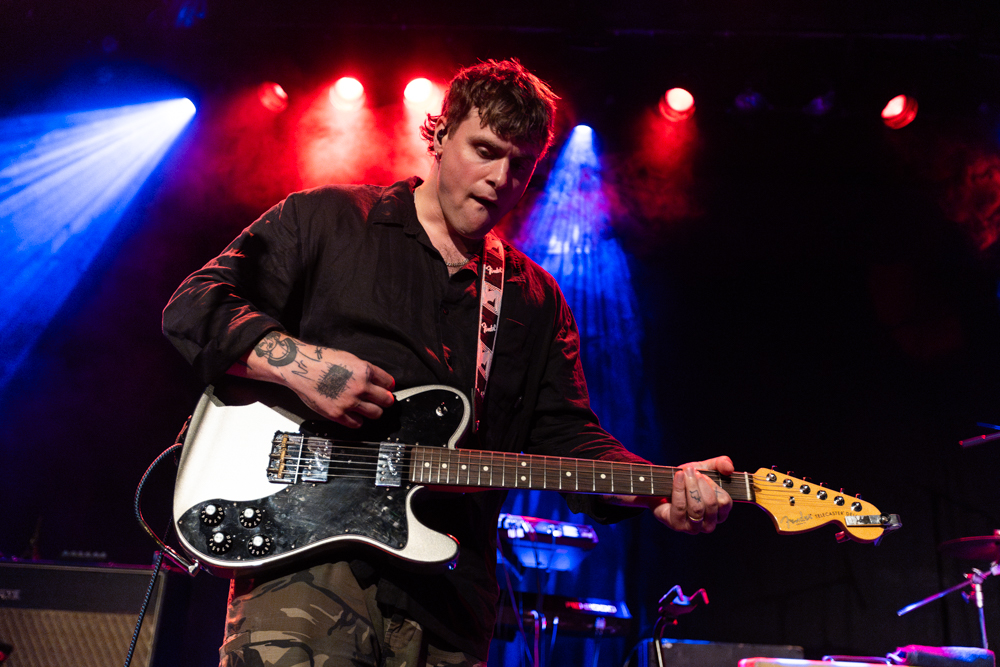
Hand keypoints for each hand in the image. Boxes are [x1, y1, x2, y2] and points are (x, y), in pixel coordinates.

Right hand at [237, 331, 394, 427]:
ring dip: (374, 411)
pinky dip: (358, 420)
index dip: (388, 386)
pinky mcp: (337, 414)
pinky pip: (357, 423)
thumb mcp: (349, 358)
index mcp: (364, 370)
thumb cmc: (321, 360)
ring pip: (375, 413)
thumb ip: (365, 370)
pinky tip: (353, 414)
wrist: (300, 367)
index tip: (387, 388)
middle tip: (382, 400)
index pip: (388, 383)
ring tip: (369, 408)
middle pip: (386, 400)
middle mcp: (360, 387)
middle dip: (386, 400)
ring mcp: (349, 402)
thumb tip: (378, 381)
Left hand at [652, 456, 733, 533]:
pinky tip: (678, 476)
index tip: (703, 474)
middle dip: (701, 484)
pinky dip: (679, 488)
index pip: (725, 502)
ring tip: (685, 473)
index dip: (714, 486)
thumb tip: (729, 468)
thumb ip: (721, 465)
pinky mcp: (677, 525)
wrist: (663, 488)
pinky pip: (680, 507)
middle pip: (711, 504)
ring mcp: (693, 528)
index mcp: (720, 513)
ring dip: (691, 486)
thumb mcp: (706, 469)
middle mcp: (709, 524)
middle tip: (693, 472)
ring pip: (697, 508)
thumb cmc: (688, 482)